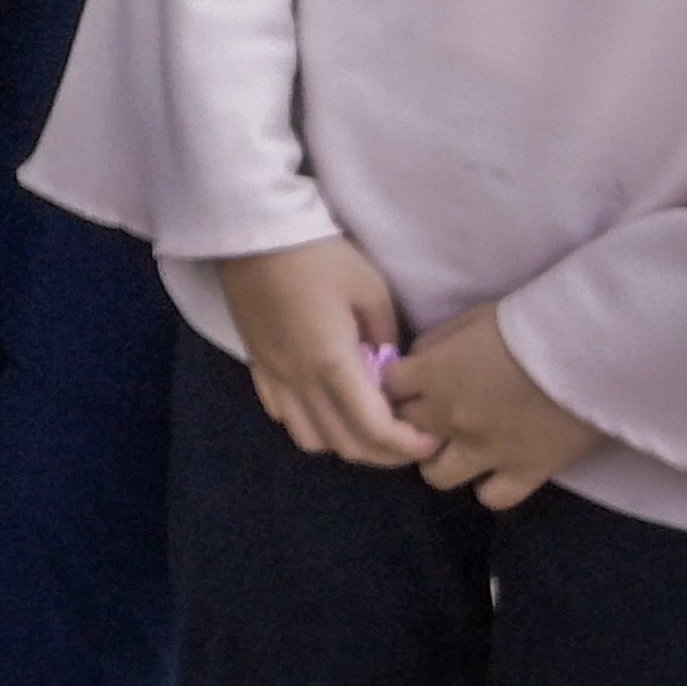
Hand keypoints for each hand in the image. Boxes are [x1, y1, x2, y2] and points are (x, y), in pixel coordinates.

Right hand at [217, 236, 437, 469]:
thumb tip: (389, 368)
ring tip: (368, 425)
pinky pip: (283, 416)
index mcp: (332, 363)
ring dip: (345, 443)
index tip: (432, 439)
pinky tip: (326, 405)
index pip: (374, 429)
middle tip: (411, 439)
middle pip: (345, 444)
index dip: (407, 444)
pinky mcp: (257, 366)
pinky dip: (311, 425)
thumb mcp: (371, 290)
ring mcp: (274, 377)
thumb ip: (387, 338)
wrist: (254, 232)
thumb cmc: (319, 256)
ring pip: (311, 439)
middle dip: (384, 453)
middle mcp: (300, 381)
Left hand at [385, 301, 605, 511]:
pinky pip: (491, 497)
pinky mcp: (524, 474)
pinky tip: (499, 467)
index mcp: (433, 376)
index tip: (409, 380)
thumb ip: (436, 342)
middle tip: (434, 410)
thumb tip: (415, 362)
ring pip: (436, 475)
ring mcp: (484, 452)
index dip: (396, 383)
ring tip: (461, 444)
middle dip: (413, 419)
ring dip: (442, 458)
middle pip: (404, 430)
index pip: (386, 387)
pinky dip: (490, 485)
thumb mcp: (472, 317)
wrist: (592, 353)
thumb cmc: (532, 324)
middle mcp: (449, 419)